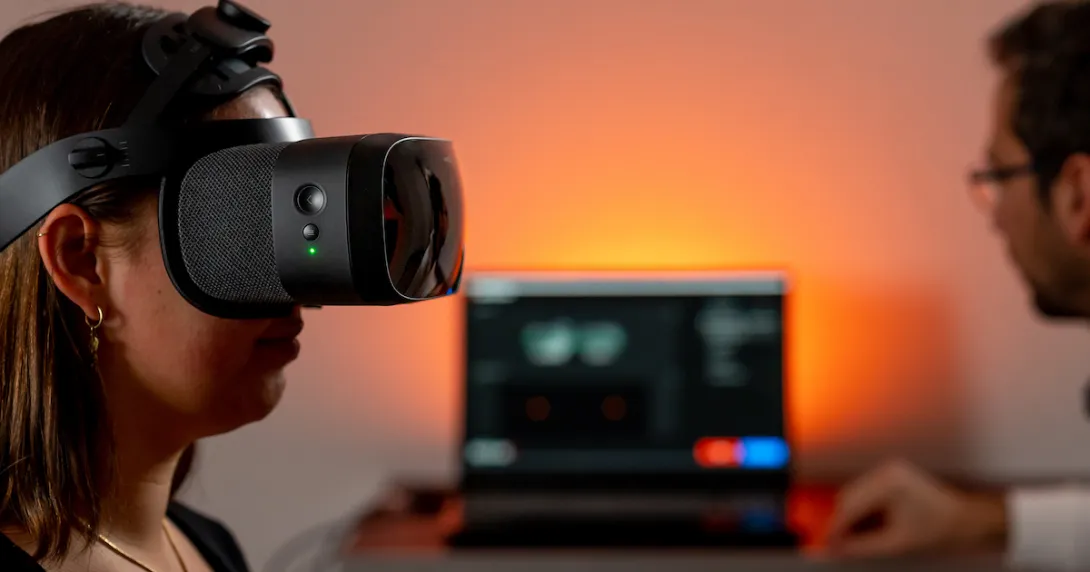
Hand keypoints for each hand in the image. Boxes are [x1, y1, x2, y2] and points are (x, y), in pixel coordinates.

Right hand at [825, 459, 1007, 557]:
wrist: (969, 521)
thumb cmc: (941, 530)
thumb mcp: (897, 543)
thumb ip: (862, 546)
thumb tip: (837, 549)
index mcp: (889, 483)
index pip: (850, 505)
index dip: (836, 528)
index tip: (828, 545)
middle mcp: (887, 471)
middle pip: (848, 497)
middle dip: (841, 522)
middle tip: (837, 545)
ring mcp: (889, 471)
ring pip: (855, 495)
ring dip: (851, 517)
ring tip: (853, 539)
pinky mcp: (892, 477)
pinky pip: (866, 493)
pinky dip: (863, 511)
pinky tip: (867, 527)